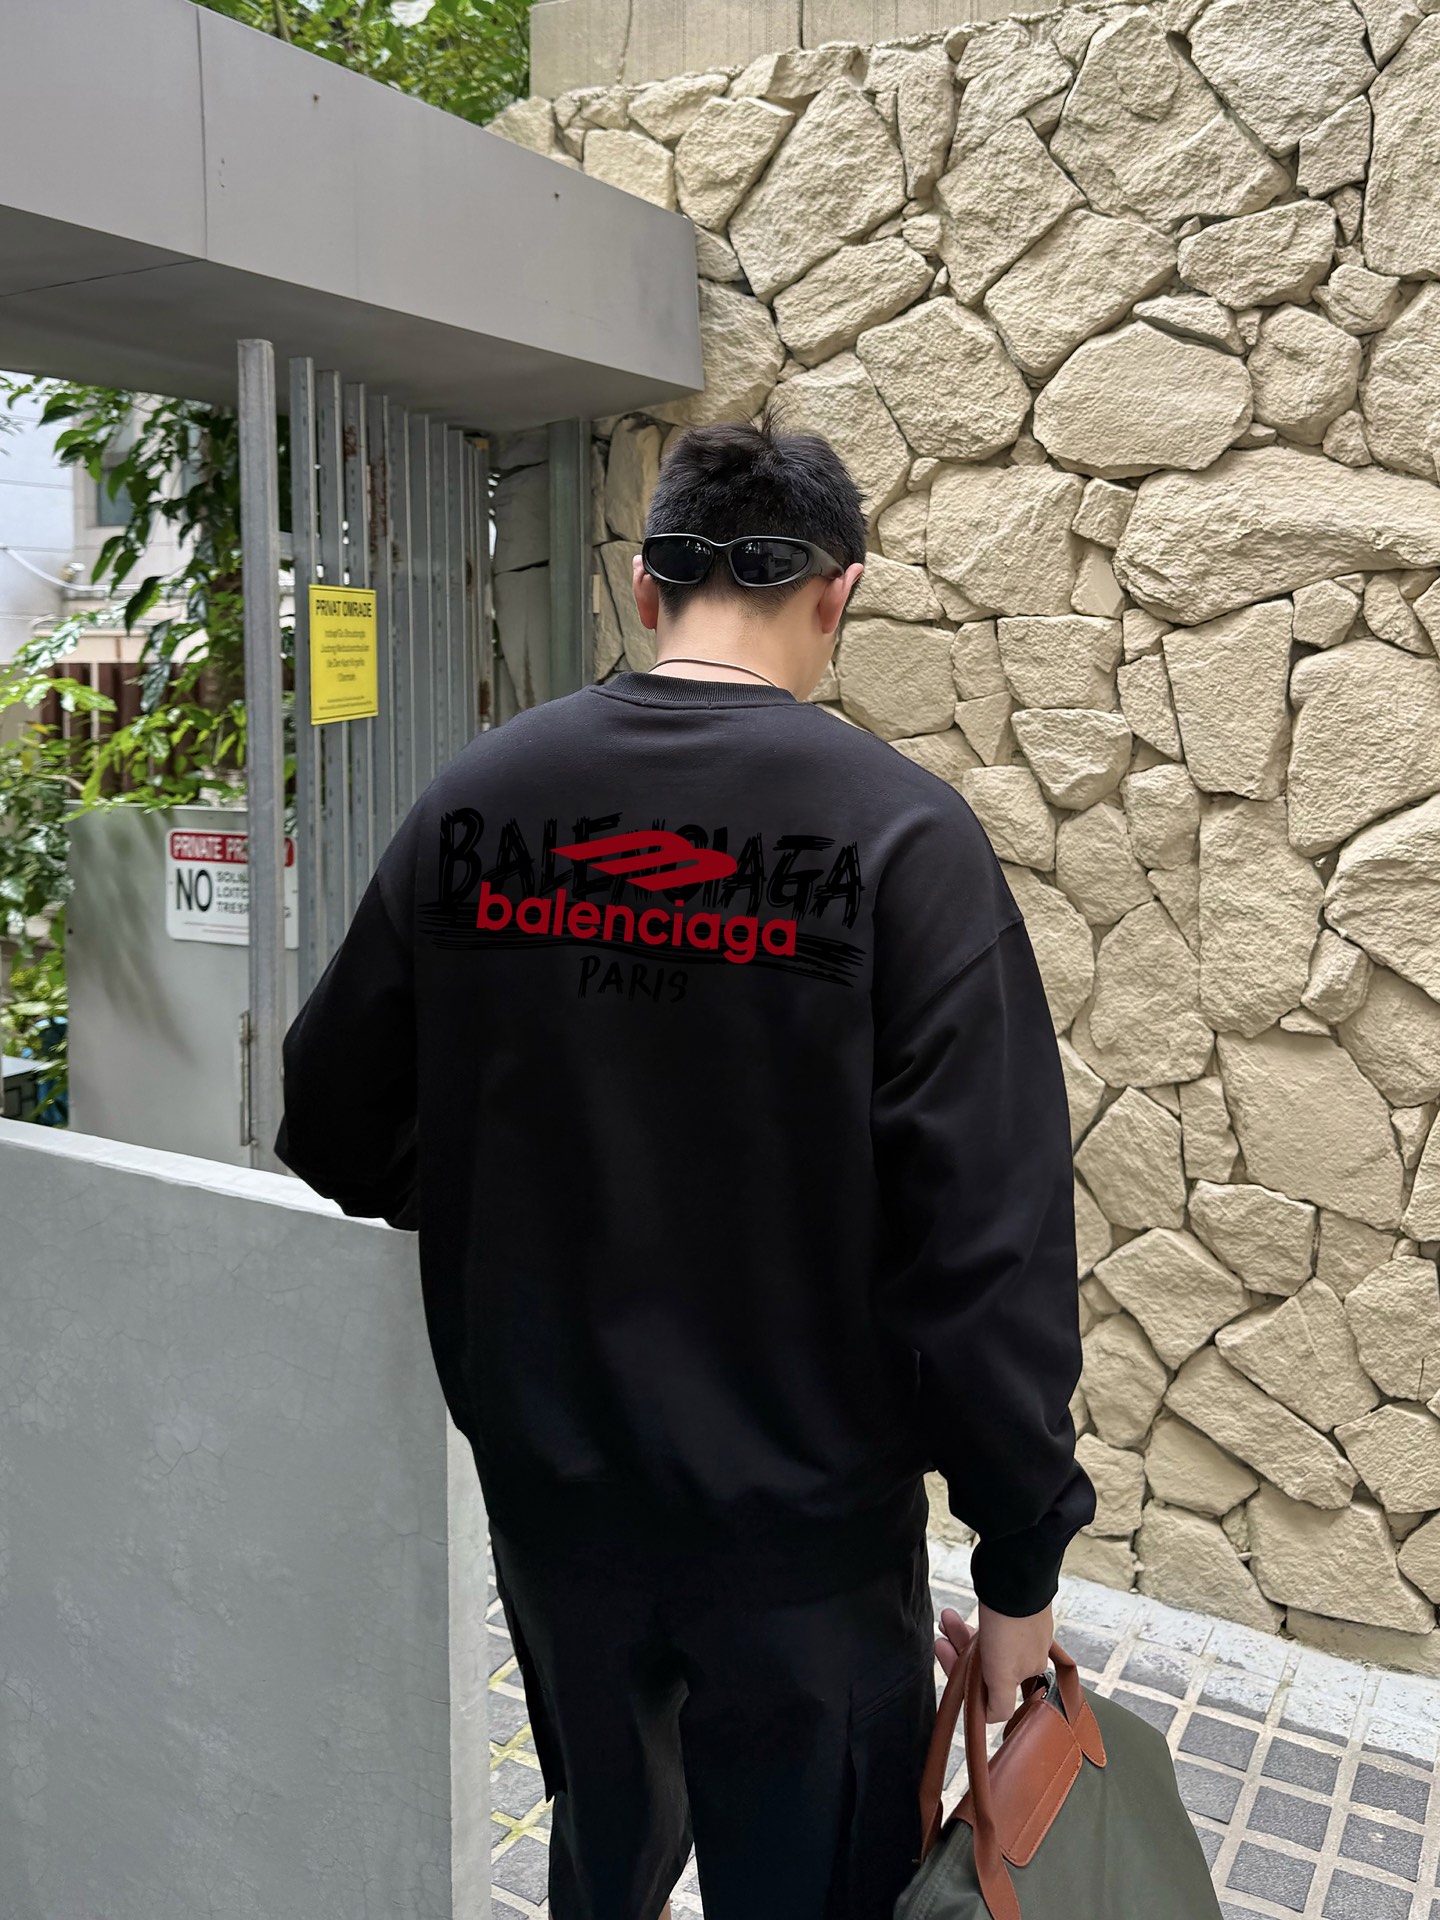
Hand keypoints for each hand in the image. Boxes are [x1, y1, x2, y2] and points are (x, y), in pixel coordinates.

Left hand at [934, 1601, 1053, 1723]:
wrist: (1016, 1575)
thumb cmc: (1010, 1625)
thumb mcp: (1003, 1674)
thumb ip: (1000, 1703)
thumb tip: (992, 1720)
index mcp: (1027, 1672)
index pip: (993, 1693)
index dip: (967, 1686)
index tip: (950, 1671)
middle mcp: (1027, 1655)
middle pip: (985, 1667)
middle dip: (959, 1656)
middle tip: (940, 1641)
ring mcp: (1021, 1631)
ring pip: (984, 1644)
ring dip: (959, 1636)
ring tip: (945, 1620)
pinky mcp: (1015, 1611)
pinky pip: (988, 1625)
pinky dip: (968, 1624)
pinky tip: (953, 1617)